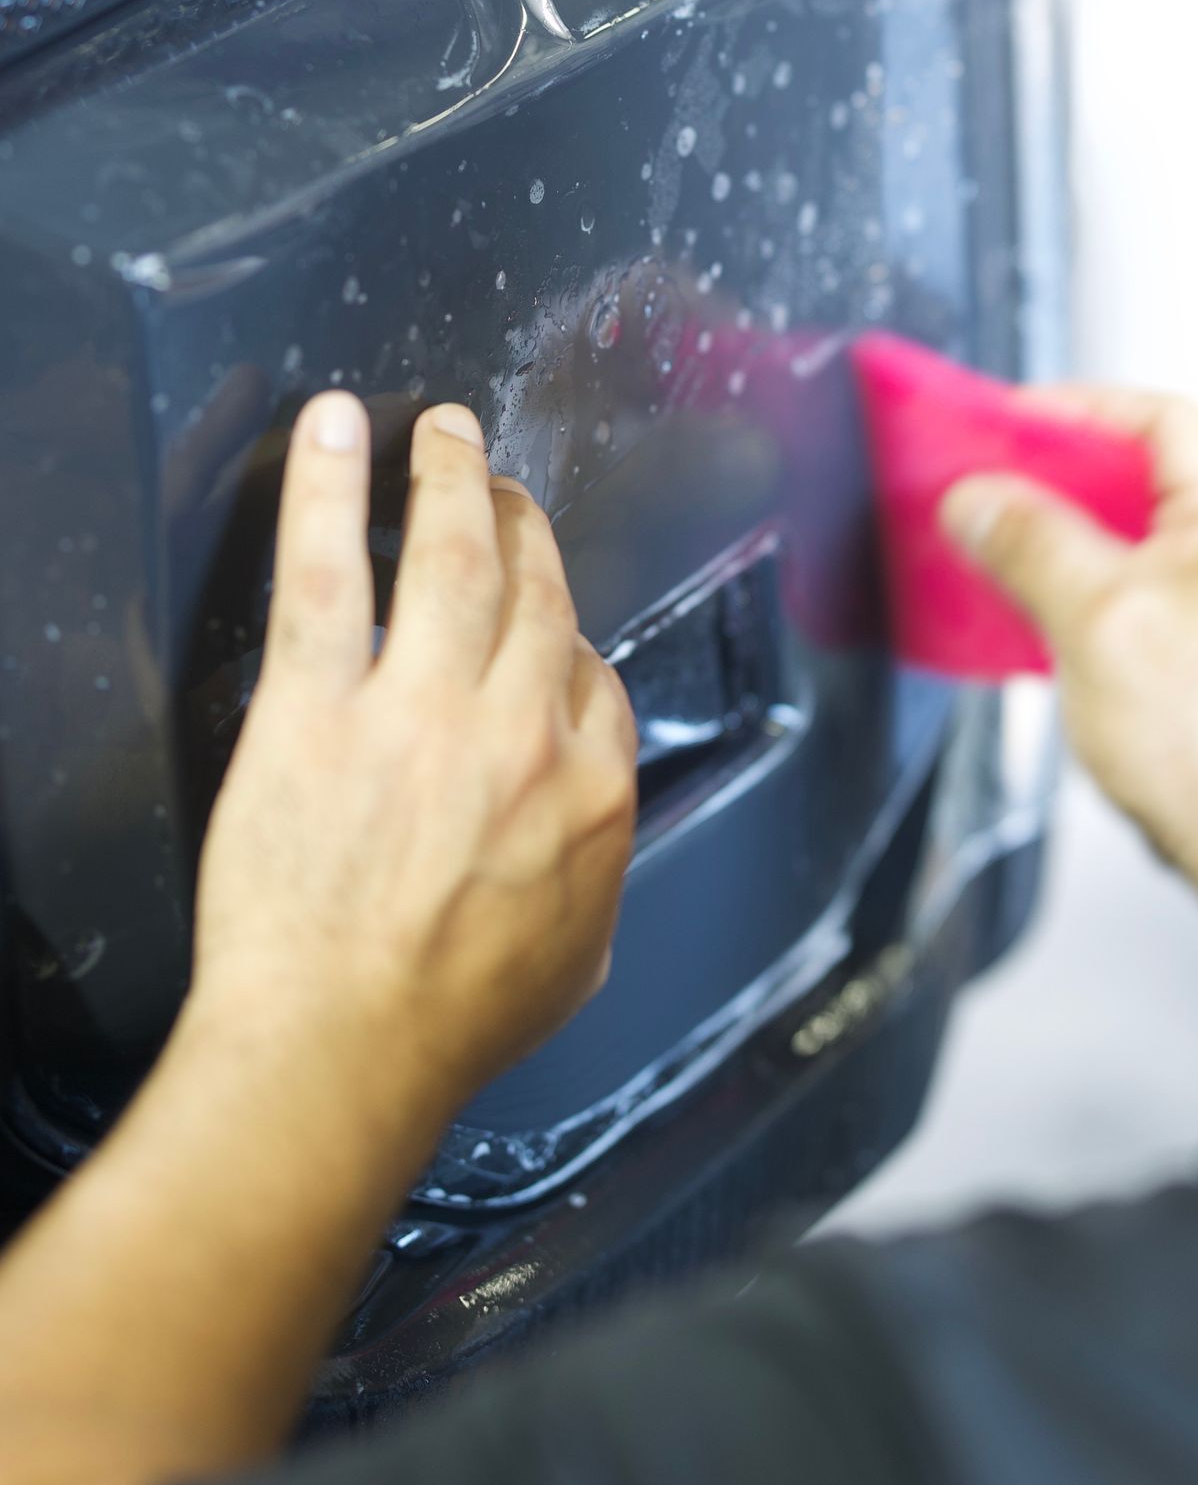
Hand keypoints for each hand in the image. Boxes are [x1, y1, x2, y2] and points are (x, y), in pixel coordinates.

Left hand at [189, 395, 637, 1134]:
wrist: (340, 1056)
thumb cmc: (447, 1028)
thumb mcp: (577, 961)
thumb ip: (594, 876)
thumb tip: (587, 841)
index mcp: (589, 790)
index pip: (592, 674)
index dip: (562, 636)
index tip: (537, 621)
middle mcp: (520, 732)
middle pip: (534, 590)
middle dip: (519, 519)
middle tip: (496, 480)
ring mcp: (419, 711)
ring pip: (449, 557)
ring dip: (448, 475)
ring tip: (440, 429)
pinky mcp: (317, 709)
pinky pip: (325, 577)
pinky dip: (328, 491)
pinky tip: (331, 433)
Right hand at [942, 391, 1197, 1097]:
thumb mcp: (1092, 621)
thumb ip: (1029, 541)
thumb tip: (979, 496)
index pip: (1157, 418)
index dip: (1070, 412)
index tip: (1004, 423)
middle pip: (1150, 465)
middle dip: (1062, 472)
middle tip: (993, 480)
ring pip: (1147, 518)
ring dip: (1074, 523)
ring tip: (1008, 538)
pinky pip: (1154, 564)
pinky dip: (1097, 565)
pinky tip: (1048, 590)